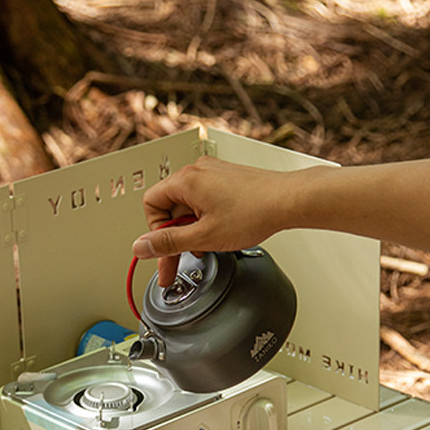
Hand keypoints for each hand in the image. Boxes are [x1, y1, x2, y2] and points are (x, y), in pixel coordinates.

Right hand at [133, 157, 294, 285]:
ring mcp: (212, 173)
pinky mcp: (225, 179)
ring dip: (193, 229)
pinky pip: (204, 200)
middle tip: (181, 258)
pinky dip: (206, 219)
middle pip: (169, 206)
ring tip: (209, 242)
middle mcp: (197, 171)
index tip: (167, 248)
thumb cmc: (254, 211)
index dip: (156, 230)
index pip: (150, 204)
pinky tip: (220, 231)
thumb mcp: (204, 237)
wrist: (288, 200)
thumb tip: (141, 246)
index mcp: (185, 180)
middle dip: (176, 235)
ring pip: (187, 206)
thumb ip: (168, 243)